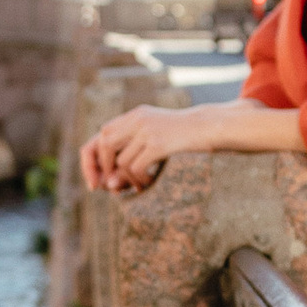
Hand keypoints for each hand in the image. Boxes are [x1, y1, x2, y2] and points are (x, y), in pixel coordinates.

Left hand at [79, 101, 209, 193]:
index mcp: (136, 116)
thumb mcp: (156, 144)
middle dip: (101, 170)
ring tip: (142, 186)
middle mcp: (138, 119)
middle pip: (104, 144)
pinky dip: (141, 181)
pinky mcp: (158, 143)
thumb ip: (132, 160)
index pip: (102, 134)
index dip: (94, 158)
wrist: (213, 127)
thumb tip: (108, 187)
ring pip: (121, 161)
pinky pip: (137, 168)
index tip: (96, 180)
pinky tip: (152, 183)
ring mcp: (148, 130)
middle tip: (111, 189)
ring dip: (129, 180)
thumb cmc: (186, 139)